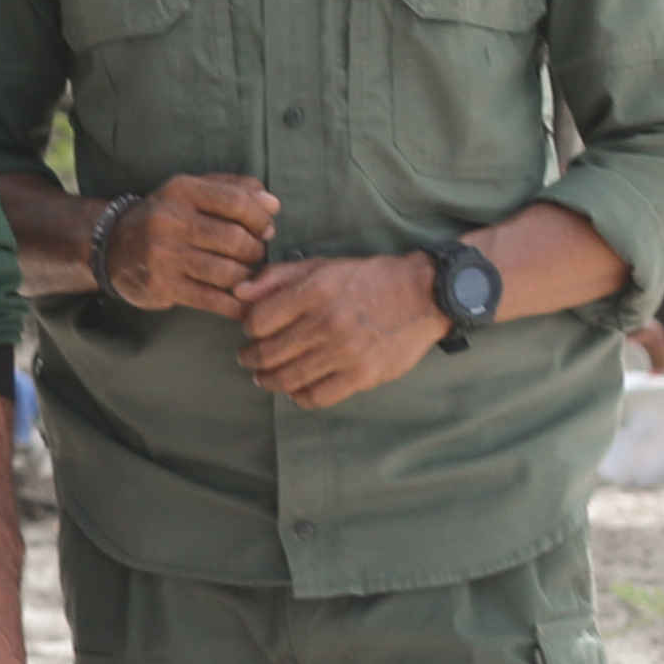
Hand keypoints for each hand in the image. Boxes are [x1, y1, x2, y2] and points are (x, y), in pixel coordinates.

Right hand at [95, 168, 279, 315]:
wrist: (112, 246)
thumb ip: (235, 189)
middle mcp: (169, 221)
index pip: (238, 203)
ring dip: (245, 277)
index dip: (261, 219)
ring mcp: (163, 256)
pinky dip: (234, 305)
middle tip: (253, 254)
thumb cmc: (166, 217)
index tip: (264, 229)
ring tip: (241, 274)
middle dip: (255, 251)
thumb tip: (272, 205)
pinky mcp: (160, 286)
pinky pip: (211, 300)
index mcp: (182, 191)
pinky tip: (241, 304)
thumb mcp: (194, 191)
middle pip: (236, 240)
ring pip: (227, 272)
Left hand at [234, 251, 450, 408]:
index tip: (251, 331)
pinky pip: (316, 396)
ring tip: (265, 377)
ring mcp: (346, 352)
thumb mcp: (322, 266)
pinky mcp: (363, 375)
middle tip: (249, 358)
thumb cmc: (368, 279)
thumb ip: (278, 277)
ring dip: (268, 380)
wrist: (425, 294)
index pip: (257, 321)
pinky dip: (299, 396)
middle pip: (267, 353)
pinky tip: (296, 389)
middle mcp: (328, 322)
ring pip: (287, 378)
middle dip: (250, 358)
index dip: (248, 328)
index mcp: (315, 292)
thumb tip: (238, 291)